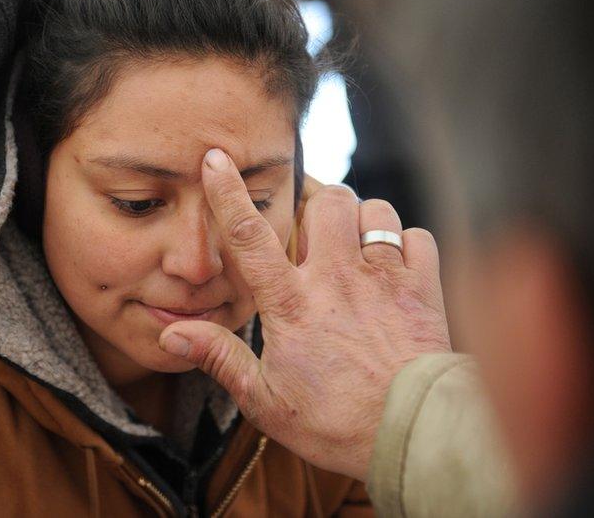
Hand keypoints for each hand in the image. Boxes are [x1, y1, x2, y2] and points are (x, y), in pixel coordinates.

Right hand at [158, 149, 450, 479]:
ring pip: (372, 209)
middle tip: (306, 221)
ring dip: (357, 218)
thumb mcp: (265, 399)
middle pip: (324, 201)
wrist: (414, 435)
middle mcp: (337, 278)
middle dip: (313, 199)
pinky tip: (390, 264)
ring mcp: (384, 279)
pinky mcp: (423, 289)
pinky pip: (416, 236)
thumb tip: (170, 333)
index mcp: (291, 303)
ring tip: (348, 243)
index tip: (216, 158)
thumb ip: (219, 357)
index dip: (228, 192)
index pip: (250, 235)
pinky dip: (402, 241)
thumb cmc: (337, 423)